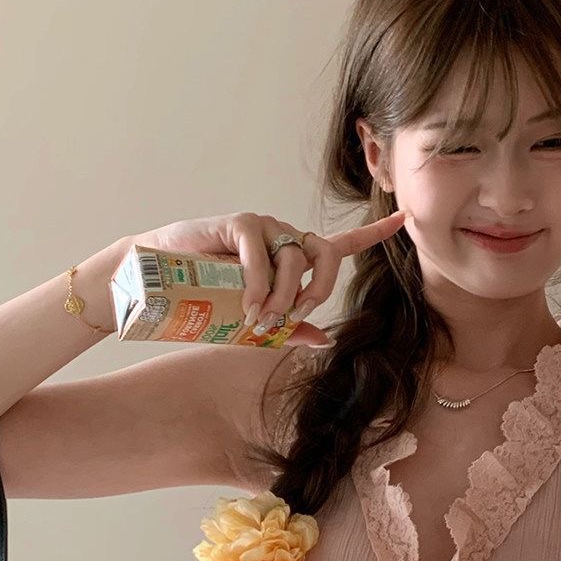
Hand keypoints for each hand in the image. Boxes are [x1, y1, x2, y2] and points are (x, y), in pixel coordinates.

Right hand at [122, 207, 408, 346]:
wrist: (156, 285)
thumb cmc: (206, 305)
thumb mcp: (254, 326)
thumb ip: (289, 331)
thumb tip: (326, 340)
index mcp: (294, 260)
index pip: (340, 245)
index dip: (373, 233)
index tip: (404, 220)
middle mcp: (284, 238)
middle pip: (326, 254)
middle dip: (319, 289)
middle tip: (294, 316)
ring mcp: (263, 229)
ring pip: (295, 258)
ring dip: (284, 295)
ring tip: (259, 319)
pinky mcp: (238, 224)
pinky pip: (262, 251)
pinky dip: (259, 283)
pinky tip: (247, 306)